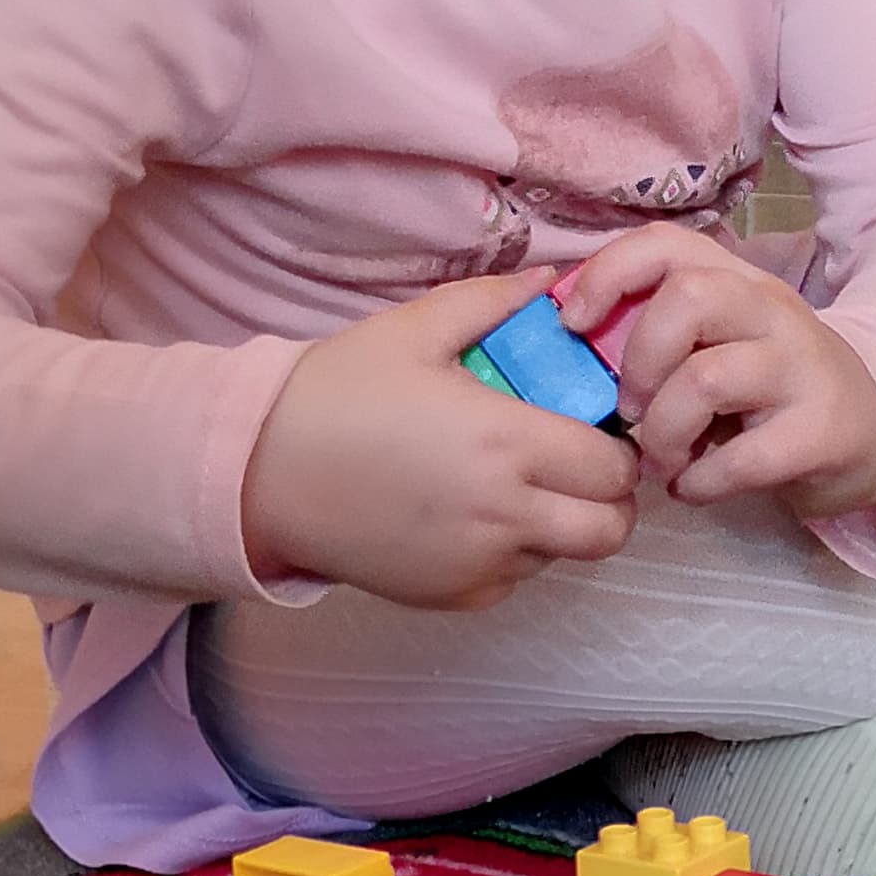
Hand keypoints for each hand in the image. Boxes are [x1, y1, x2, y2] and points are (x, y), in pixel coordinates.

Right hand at [241, 274, 636, 604]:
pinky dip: (513, 553)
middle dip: (608, 498)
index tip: (595, 427)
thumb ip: (493, 303)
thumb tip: (552, 279)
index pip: (615, 468)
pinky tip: (473, 513)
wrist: (258, 471)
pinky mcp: (451, 596)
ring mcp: (478, 564)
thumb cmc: (335, 392)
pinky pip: (513, 579)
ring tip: (516, 484)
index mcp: (507, 443)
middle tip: (578, 466)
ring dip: (560, 524)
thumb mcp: (413, 330)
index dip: (617, 447)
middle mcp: (505, 515)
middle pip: (609, 529)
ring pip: (564, 555)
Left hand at [548, 224, 875, 518]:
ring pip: (708, 377)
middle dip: (638, 360)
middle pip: (690, 296)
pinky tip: (694, 487)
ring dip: (664, 431)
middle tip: (630, 410)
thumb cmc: (767, 392)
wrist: (870, 435)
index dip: (607, 275)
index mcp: (736, 281)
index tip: (573, 326)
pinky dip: (702, 480)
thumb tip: (571, 350)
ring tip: (661, 460)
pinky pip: (745, 457)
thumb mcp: (718, 345)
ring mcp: (800, 369)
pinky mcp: (820, 431)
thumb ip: (659, 335)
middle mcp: (771, 311)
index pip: (666, 243)